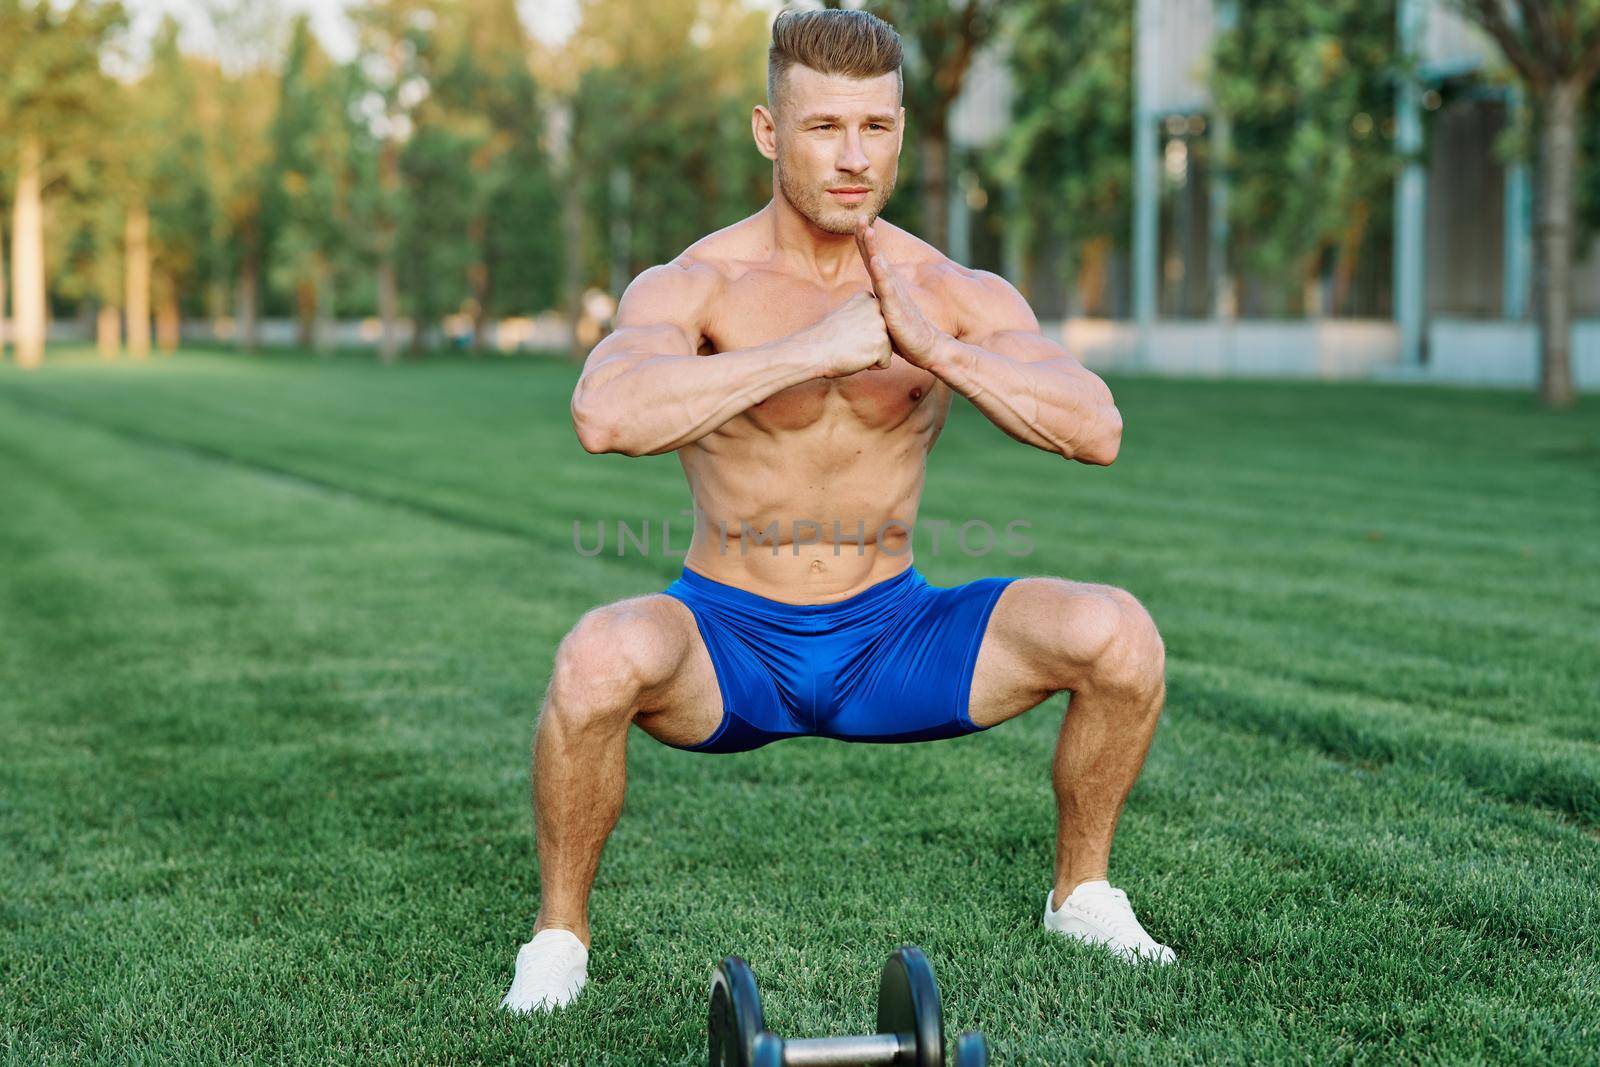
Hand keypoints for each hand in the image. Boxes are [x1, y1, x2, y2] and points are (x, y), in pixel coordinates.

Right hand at [799, 291, 893, 378]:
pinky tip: (856, 357)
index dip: (865, 334)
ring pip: (887, 350)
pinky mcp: (882, 343)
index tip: (848, 332)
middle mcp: (878, 307)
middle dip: (871, 344)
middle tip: (850, 341)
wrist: (814, 350)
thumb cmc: (828, 338)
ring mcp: (881, 324)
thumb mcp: (848, 316)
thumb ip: (866, 316)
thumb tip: (879, 328)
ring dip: (872, 355)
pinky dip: (872, 366)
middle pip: (887, 335)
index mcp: (868, 298)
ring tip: (853, 349)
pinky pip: (885, 363)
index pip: (881, 323)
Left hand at [855, 218, 943, 365]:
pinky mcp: (896, 307)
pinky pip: (887, 288)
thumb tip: (865, 303)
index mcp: (884, 286)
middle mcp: (889, 286)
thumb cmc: (905, 333)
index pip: (871, 259)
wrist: (926, 348)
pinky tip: (876, 260)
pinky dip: (881, 272)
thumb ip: (876, 304)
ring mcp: (894, 295)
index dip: (864, 240)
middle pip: (874, 256)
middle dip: (867, 235)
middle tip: (860, 215)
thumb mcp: (884, 315)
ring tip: (869, 229)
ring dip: (874, 248)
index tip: (857, 221)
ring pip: (880, 267)